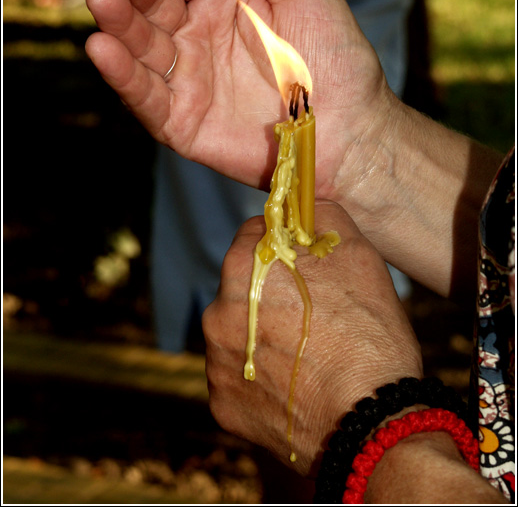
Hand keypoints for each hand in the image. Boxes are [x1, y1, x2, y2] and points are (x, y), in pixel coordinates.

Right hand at [85, 0, 390, 194]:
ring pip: (142, 45)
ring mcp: (188, 77)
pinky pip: (146, 96)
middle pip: (153, 0)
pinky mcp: (181, 121)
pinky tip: (103, 49)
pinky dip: (123, 76)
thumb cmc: (334, 55)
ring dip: (118, 22)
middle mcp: (198, 32)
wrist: (350, 127)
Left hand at [202, 201, 422, 475]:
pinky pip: (238, 377)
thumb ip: (320, 216)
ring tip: (306, 355)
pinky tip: (294, 385)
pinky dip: (259, 377)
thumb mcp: (357, 253)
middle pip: (242, 286)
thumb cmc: (366, 333)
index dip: (282, 246)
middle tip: (311, 315)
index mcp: (243, 267)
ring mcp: (216, 362)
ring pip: (238, 331)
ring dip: (262, 335)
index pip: (253, 236)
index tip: (302, 264)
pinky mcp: (222, 405)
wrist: (369, 424)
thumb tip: (302, 206)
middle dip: (270, 292)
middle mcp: (217, 312)